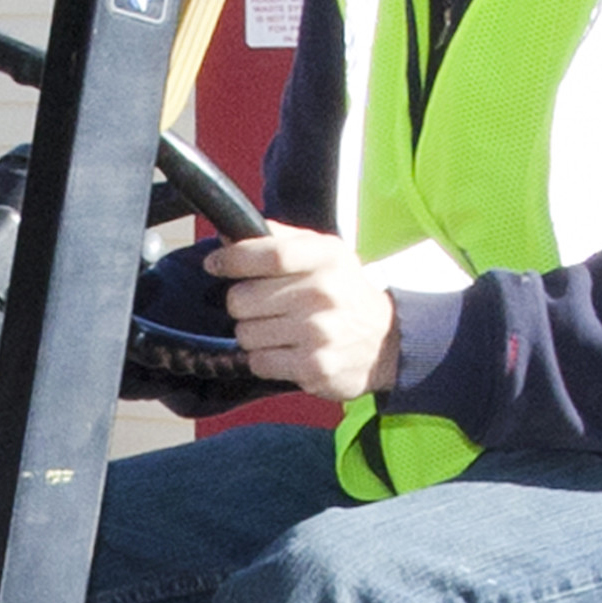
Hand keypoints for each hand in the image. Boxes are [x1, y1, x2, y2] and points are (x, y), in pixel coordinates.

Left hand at [211, 225, 403, 401]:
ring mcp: (318, 333)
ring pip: (245, 333)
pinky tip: (287, 351)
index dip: (232, 260)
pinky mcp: (313, 368)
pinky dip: (264, 359)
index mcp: (325, 258)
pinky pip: (259, 362)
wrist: (386, 342)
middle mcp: (323, 294)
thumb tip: (229, 235)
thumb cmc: (344, 291)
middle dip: (242, 303)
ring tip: (279, 330)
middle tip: (263, 306)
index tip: (215, 265)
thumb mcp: (324, 253)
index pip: (268, 254)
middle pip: (243, 298)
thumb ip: (280, 239)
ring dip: (253, 333)